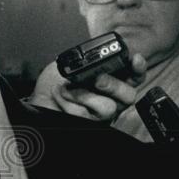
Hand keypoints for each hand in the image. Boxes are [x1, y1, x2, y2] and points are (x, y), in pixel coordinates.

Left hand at [28, 54, 146, 120]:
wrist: (39, 98)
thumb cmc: (56, 80)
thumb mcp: (72, 62)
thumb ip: (88, 59)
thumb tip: (95, 55)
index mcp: (112, 80)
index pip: (134, 76)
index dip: (138, 68)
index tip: (135, 58)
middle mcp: (110, 99)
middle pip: (128, 95)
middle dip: (113, 85)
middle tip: (96, 79)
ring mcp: (99, 114)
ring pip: (108, 108)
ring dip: (85, 95)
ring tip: (67, 87)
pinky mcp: (86, 123)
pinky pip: (84, 115)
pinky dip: (68, 102)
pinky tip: (59, 94)